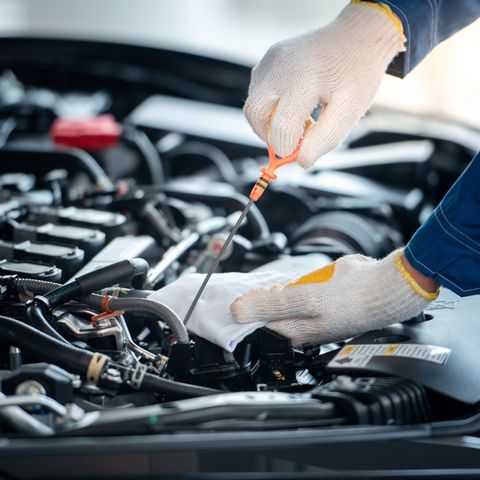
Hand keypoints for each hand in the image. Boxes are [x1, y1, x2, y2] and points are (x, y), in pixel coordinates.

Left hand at [231, 250, 438, 346]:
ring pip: (276, 301)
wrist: (388, 286)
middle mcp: (300, 327)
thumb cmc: (353, 297)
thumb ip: (271, 304)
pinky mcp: (318, 299)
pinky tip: (279, 279)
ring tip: (252, 283)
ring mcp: (309, 313)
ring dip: (264, 291)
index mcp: (294, 332)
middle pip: (262, 314)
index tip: (221, 301)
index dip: (236, 314)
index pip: (253, 327)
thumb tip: (238, 310)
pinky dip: (282, 285)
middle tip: (233, 287)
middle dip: (248, 301)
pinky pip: (291, 292)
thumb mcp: (306, 299)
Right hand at [244, 2, 404, 167]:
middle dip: (269, 136)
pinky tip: (294, 106)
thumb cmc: (357, 72)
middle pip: (255, 115)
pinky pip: (258, 91)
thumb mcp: (350, 111)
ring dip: (269, 122)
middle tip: (292, 141)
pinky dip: (270, 107)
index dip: (288, 148)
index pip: (281, 128)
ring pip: (253, 105)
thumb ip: (325, 139)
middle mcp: (280, 68)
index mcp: (303, 80)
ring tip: (300, 121)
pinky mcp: (268, 59)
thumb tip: (301, 161)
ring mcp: (270, 60)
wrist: (358, 34)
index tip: (300, 153)